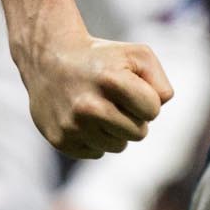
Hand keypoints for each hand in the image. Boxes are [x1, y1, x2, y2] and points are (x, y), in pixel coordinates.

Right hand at [25, 34, 172, 158]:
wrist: (49, 61)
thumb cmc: (103, 59)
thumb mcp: (138, 56)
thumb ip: (160, 83)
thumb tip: (158, 108)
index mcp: (111, 81)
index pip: (153, 111)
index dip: (148, 100)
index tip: (133, 88)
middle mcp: (89, 106)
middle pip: (139, 133)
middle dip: (135, 117)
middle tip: (116, 100)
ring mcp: (72, 125)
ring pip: (118, 146)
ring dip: (116, 130)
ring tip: (100, 108)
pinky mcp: (59, 140)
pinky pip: (97, 152)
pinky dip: (96, 138)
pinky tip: (85, 118)